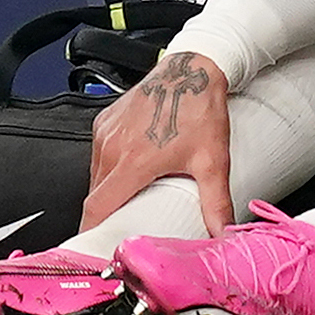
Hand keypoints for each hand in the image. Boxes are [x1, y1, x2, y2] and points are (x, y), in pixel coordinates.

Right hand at [83, 48, 232, 235]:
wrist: (193, 68)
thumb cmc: (200, 110)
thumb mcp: (212, 161)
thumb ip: (216, 202)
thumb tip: (223, 233)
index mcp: (133, 162)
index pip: (97, 208)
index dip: (91, 232)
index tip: (92, 247)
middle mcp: (113, 147)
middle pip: (94, 195)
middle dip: (101, 215)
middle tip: (117, 229)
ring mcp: (105, 132)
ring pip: (94, 175)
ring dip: (105, 191)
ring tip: (124, 202)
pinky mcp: (104, 121)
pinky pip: (97, 154)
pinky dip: (106, 169)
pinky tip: (126, 172)